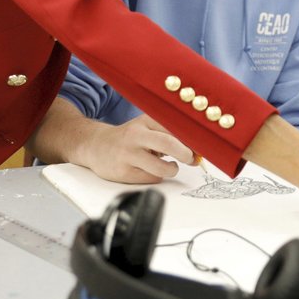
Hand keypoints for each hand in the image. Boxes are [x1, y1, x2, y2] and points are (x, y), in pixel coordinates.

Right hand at [81, 114, 195, 183]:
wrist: (95, 145)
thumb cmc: (130, 138)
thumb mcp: (148, 128)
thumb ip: (171, 135)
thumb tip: (198, 152)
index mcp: (146, 119)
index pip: (175, 127)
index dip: (193, 139)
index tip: (202, 146)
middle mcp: (136, 134)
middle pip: (169, 144)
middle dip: (186, 154)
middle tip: (191, 159)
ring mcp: (128, 154)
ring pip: (161, 168)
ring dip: (172, 170)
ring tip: (170, 166)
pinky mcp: (123, 171)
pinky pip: (150, 179)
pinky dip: (157, 177)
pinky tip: (150, 170)